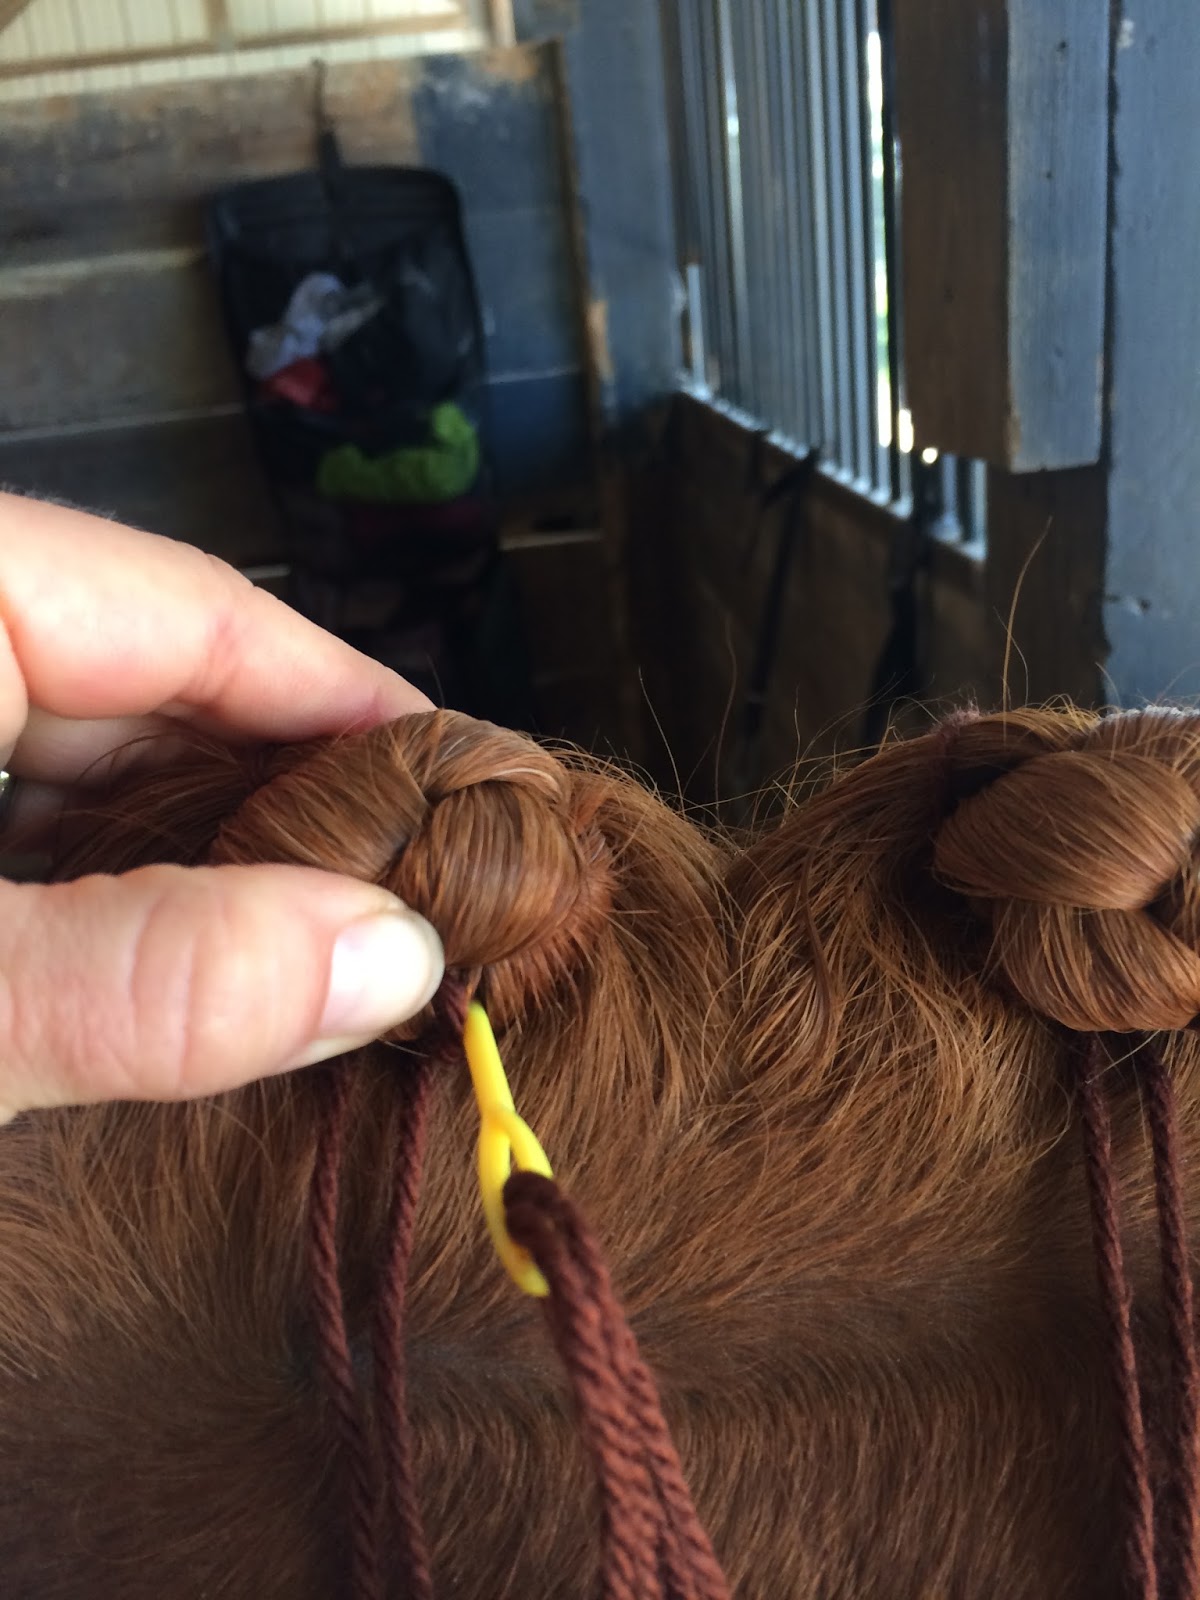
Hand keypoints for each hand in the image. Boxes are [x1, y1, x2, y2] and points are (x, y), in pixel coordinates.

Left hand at [0, 493, 444, 1117]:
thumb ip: (153, 978)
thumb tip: (395, 959)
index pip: (196, 607)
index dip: (349, 699)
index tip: (465, 782)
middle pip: (148, 679)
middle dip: (284, 795)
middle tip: (407, 889)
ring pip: (78, 749)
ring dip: (195, 849)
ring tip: (310, 937)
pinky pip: (14, 803)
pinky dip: (95, 874)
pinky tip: (160, 952)